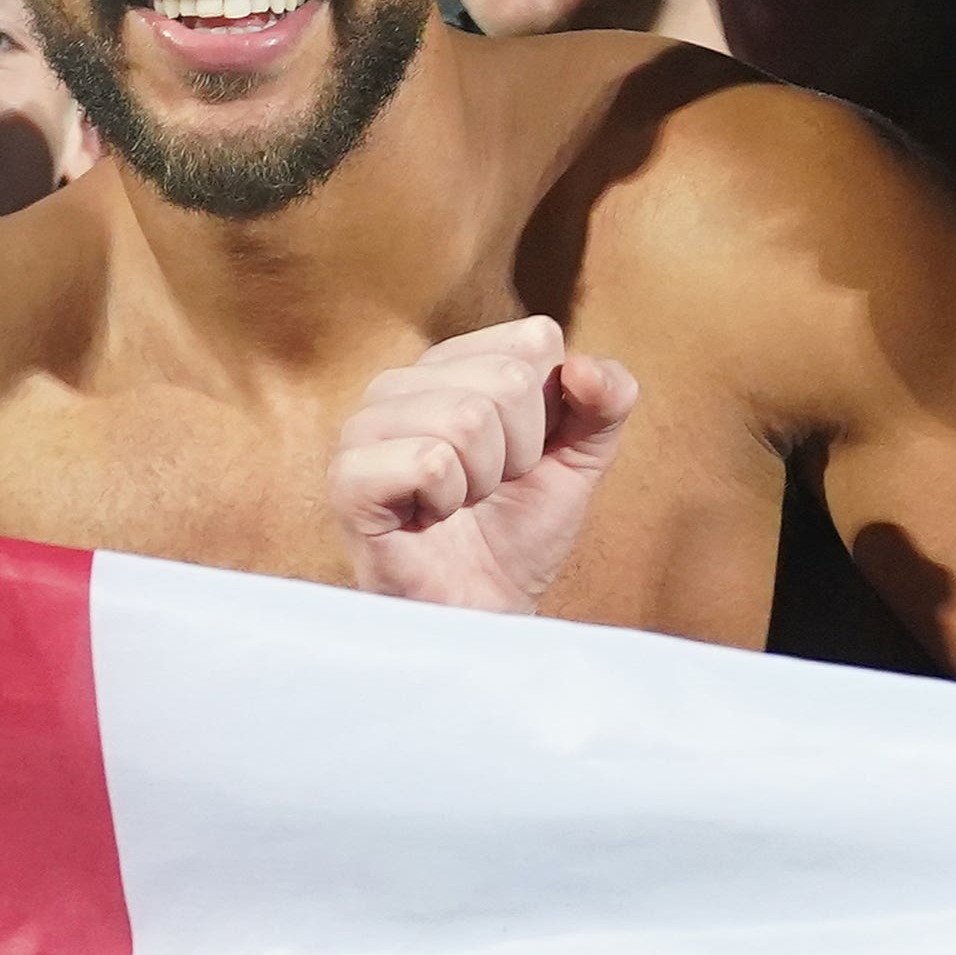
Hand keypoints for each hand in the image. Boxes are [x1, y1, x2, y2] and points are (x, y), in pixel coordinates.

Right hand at [333, 313, 637, 613]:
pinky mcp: (349, 479)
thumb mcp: (580, 459)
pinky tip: (427, 519)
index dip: (549, 410)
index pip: (533, 340)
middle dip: (519, 452)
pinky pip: (429, 461)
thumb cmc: (517, 535)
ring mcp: (366, 428)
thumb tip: (585, 367)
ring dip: (483, 482)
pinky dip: (447, 503)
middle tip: (487, 491)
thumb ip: (605, 401)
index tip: (520, 455)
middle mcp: (401, 384)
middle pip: (507, 379)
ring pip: (468, 418)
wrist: (481, 614)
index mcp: (451, 364)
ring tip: (458, 506)